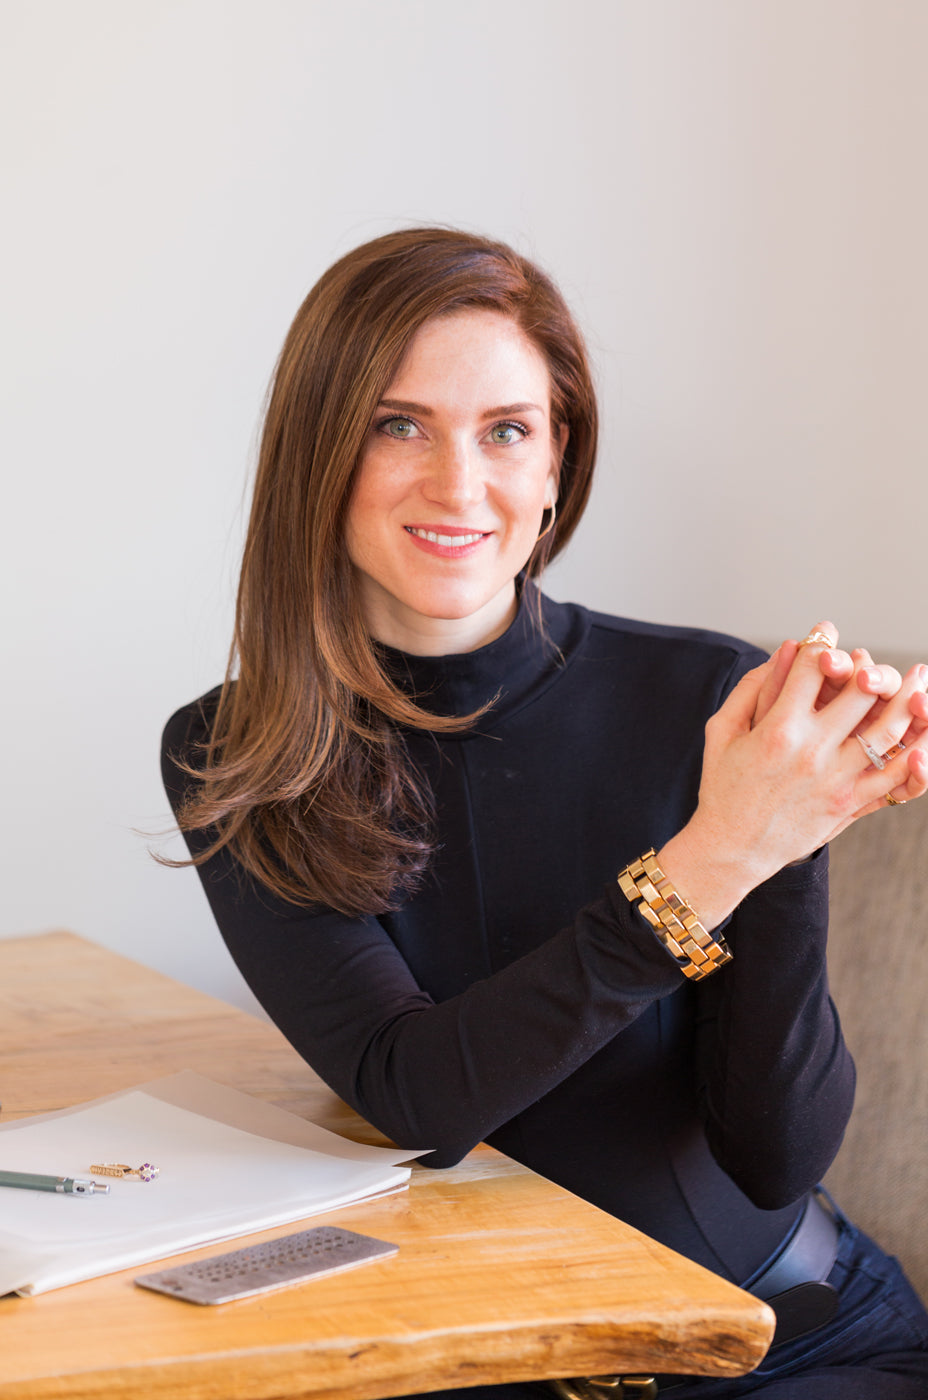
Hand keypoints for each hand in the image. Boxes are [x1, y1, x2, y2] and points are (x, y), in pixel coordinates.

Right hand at [658, 622, 927, 927]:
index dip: (822, 642)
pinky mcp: (850, 804)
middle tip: (868, 660)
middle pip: (860, 692)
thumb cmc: (722, 786)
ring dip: (908, 698)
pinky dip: (916, 755)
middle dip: (869, 666)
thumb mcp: (722, 730)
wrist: (731, 849)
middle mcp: (812, 751)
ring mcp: (836, 779)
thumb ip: (754, 686)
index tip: (825, 633)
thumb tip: (789, 649)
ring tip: (918, 677)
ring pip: (888, 730)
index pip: (813, 669)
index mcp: (778, 729)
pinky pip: (895, 777)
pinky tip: (923, 733)